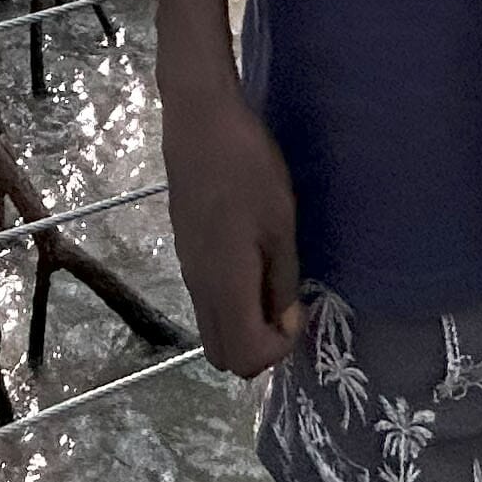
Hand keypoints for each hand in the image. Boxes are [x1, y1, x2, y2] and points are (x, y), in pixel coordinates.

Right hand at [161, 80, 303, 374]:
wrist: (199, 123)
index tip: (297, 310)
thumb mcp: (280, 223)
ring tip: (272, 279)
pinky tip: (252, 259)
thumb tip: (286, 322)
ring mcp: (188, 270)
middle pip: (222, 355)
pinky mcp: (185, 250)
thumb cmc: (247, 168)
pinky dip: (231, 302)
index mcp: (225, 286)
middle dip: (259, 347)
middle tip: (285, 305)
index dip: (279, 348)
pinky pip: (206, 301)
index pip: (246, 358)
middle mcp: (200, 288)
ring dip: (244, 324)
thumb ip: (283, 279)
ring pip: (212, 328)